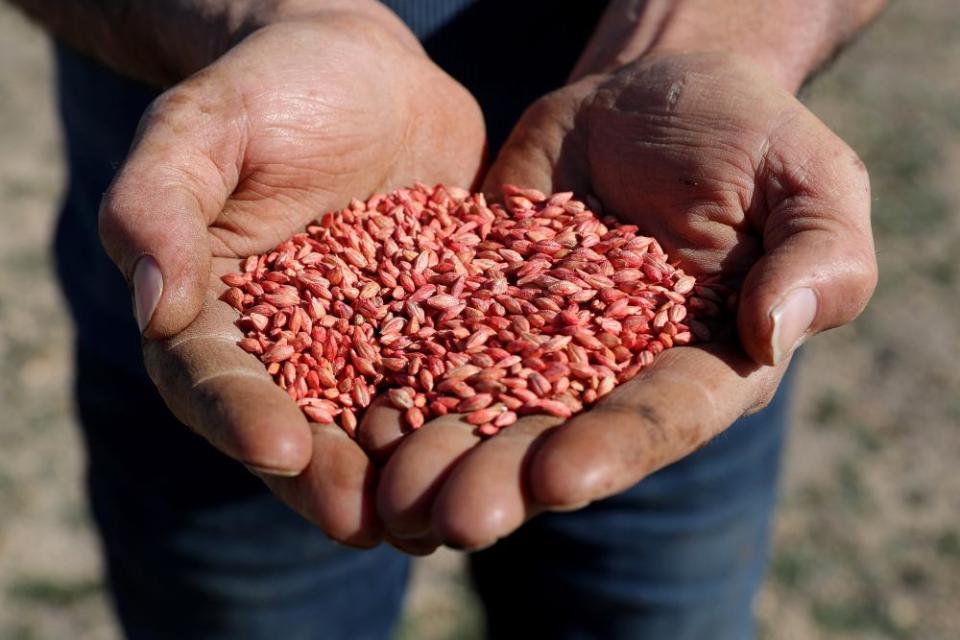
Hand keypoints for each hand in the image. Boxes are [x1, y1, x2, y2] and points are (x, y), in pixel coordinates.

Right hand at [98, 8, 485, 545]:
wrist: (367, 72)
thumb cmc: (269, 87)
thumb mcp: (201, 128)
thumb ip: (159, 206)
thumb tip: (153, 307)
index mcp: (220, 315)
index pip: (216, 382)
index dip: (240, 419)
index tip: (279, 447)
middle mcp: (295, 348)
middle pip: (303, 428)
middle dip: (331, 478)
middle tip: (368, 522)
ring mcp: (372, 344)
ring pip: (382, 422)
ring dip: (407, 474)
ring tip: (440, 517)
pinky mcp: (438, 328)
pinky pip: (456, 376)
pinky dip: (475, 414)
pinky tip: (504, 446)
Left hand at [364, 53, 875, 551]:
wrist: (651, 93)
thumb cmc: (748, 133)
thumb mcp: (808, 178)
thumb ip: (818, 256)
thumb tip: (773, 332)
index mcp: (703, 360)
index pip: (662, 417)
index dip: (614, 450)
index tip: (560, 477)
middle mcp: (617, 371)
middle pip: (560, 436)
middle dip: (508, 480)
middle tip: (454, 520)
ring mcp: (543, 343)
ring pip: (488, 409)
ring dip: (443, 456)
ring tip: (395, 496)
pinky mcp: (485, 302)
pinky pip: (440, 347)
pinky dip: (403, 382)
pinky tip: (361, 418)